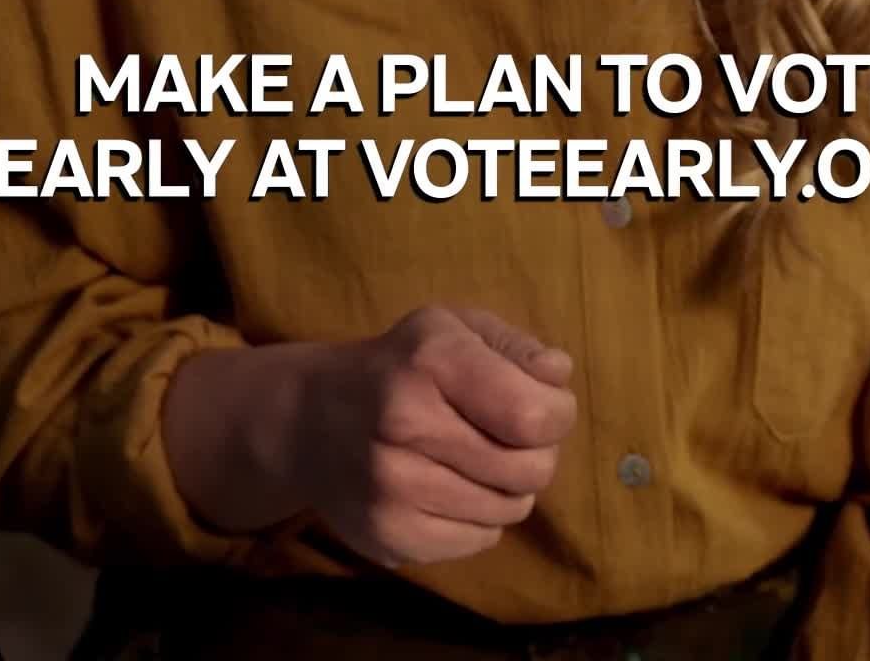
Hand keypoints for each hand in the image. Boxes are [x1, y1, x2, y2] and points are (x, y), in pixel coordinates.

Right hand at [289, 304, 576, 566]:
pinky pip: (479, 541)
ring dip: (509, 487)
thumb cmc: (402, 365)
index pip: (532, 415)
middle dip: (537, 453)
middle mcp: (406, 423)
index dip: (557, 414)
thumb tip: (558, 378)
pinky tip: (451, 486)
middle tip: (510, 436)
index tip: (544, 406)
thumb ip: (515, 347)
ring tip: (478, 459)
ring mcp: (393, 487)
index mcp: (431, 360)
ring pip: (509, 510)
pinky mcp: (388, 535)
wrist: (312, 418)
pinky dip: (480, 518)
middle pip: (529, 470)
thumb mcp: (454, 328)